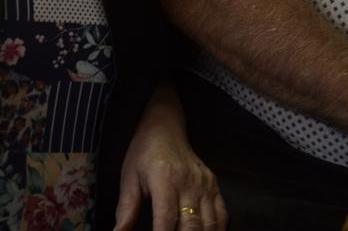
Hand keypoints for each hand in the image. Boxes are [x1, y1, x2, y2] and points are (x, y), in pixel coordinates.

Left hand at [114, 90, 226, 230]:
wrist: (165, 126)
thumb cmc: (144, 152)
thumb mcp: (129, 178)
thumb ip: (125, 210)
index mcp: (165, 180)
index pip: (166, 221)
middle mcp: (189, 183)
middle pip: (192, 226)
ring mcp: (205, 184)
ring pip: (210, 224)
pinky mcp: (214, 184)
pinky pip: (222, 214)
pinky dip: (216, 229)